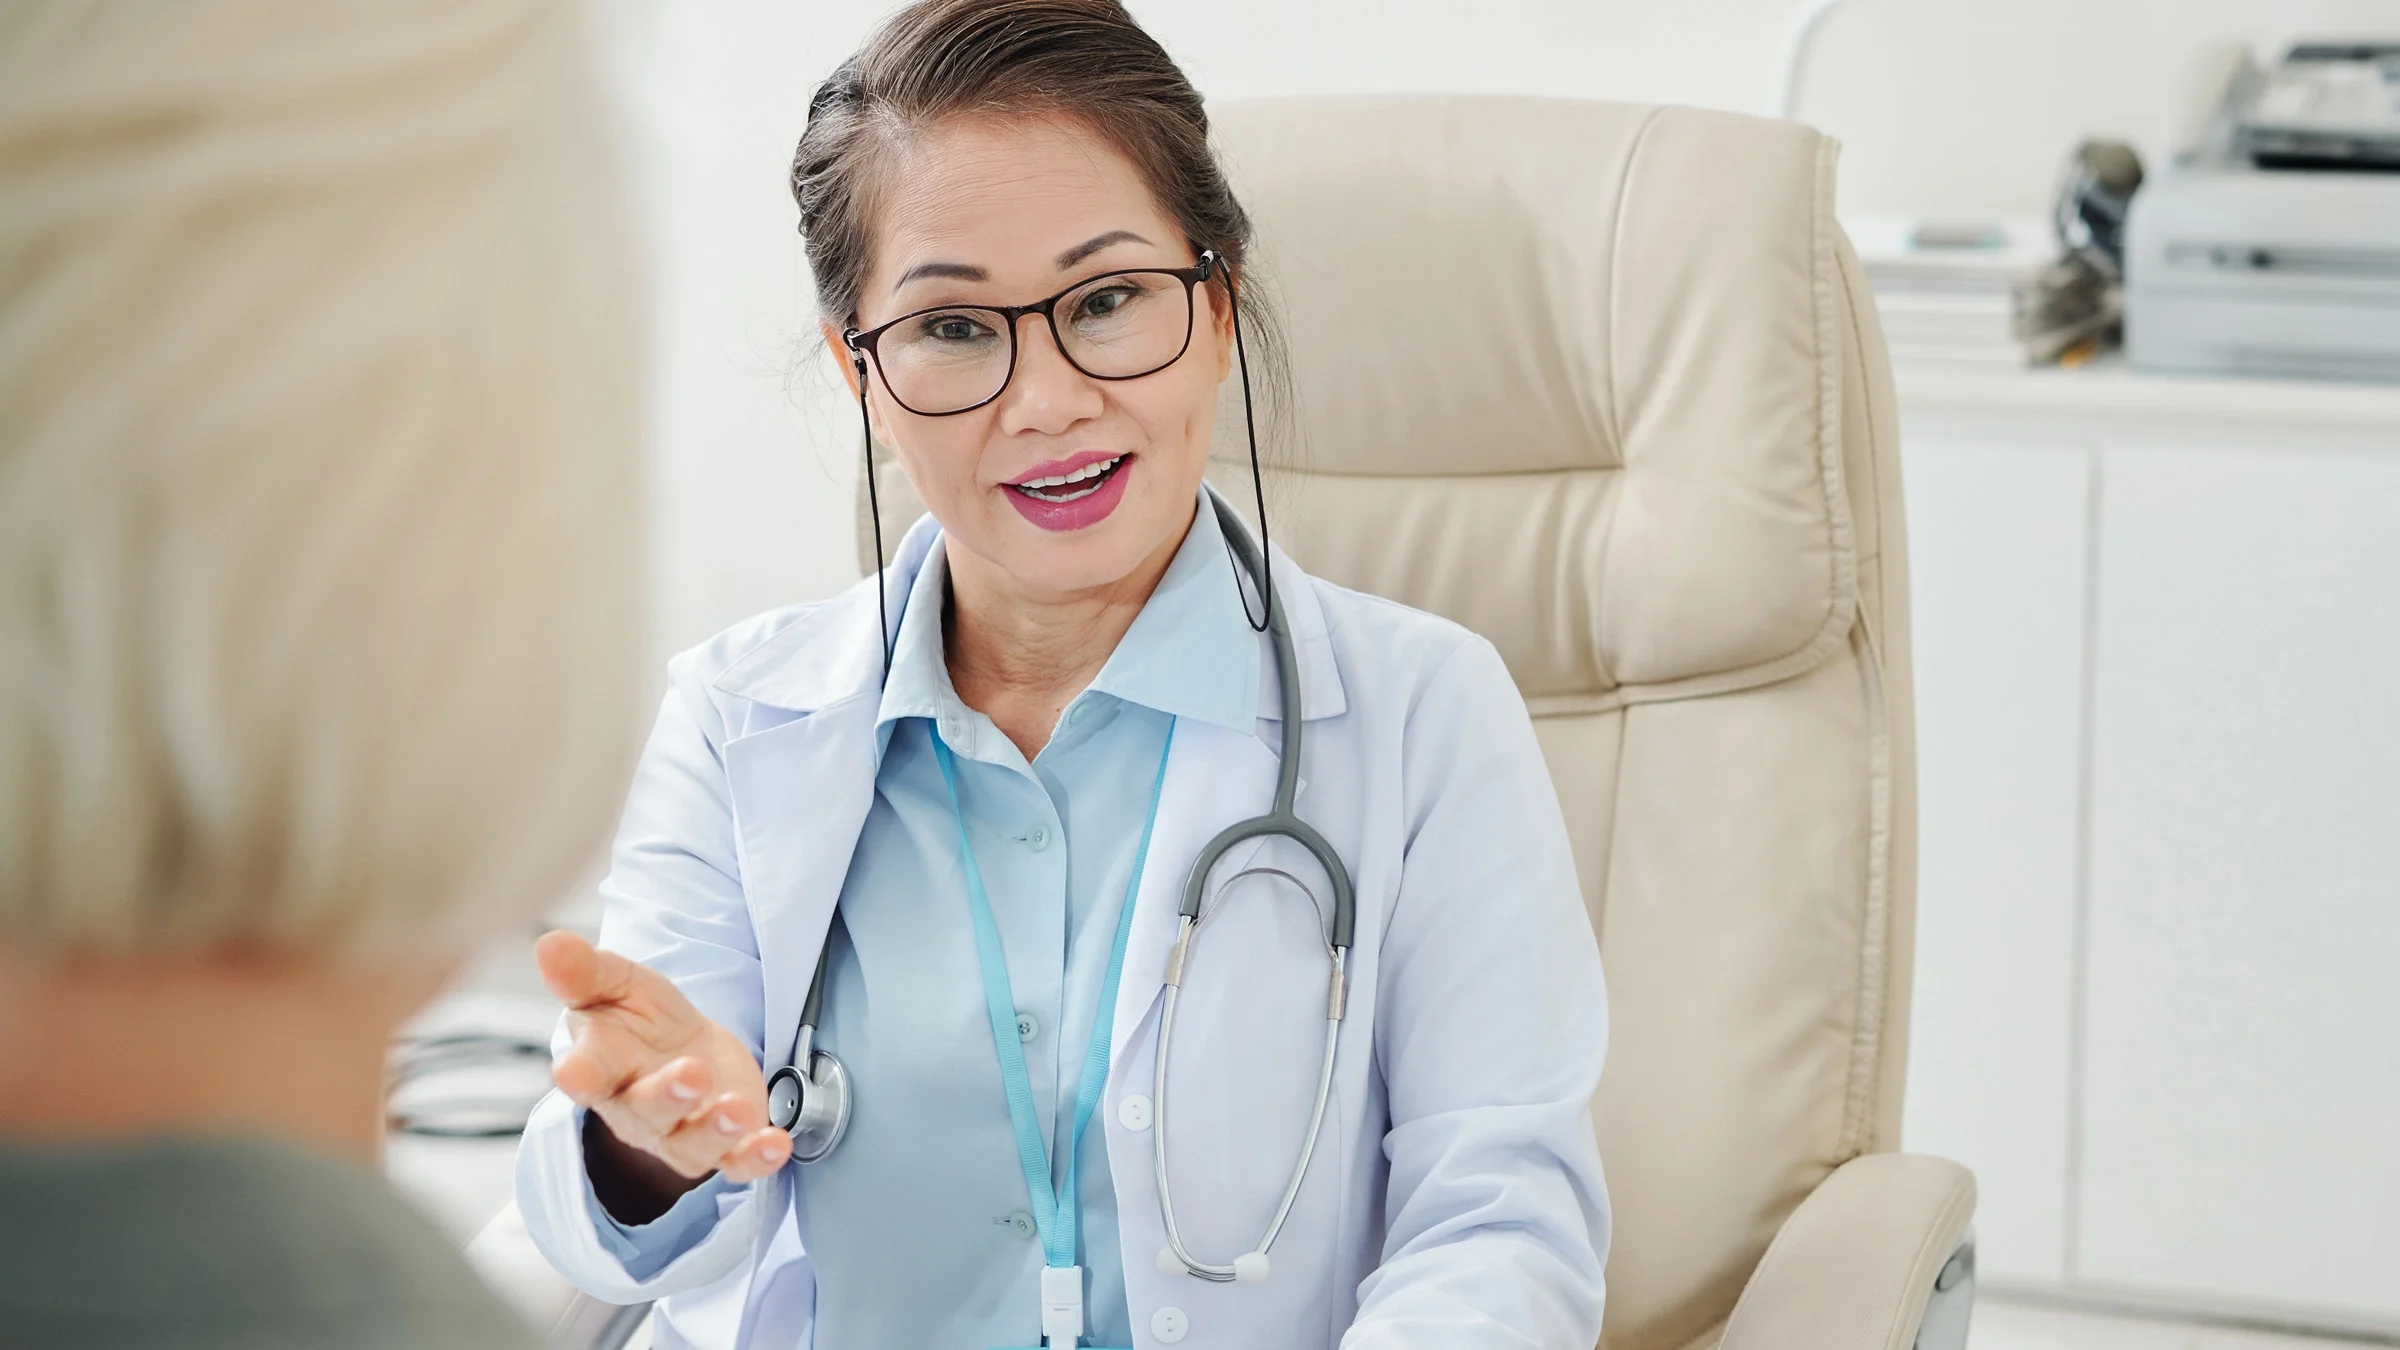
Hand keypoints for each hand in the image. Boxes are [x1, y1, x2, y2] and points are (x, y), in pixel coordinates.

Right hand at [535, 930, 791, 1185]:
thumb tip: (550, 943)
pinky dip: (756, 1158)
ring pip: (692, 1144)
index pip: (585, 1075)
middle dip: (667, 1095)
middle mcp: (638, 1109)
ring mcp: (681, 1131)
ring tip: (737, 1110)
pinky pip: (738, 1162)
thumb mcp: (615, 984)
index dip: (580, 1075)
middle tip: (691, 1072)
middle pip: (647, 1111)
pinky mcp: (724, 1144)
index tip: (575, 1073)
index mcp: (602, 1068)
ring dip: (715, 1130)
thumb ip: (585, 971)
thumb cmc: (639, 1019)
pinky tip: (775, 1145)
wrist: (683, 1048)